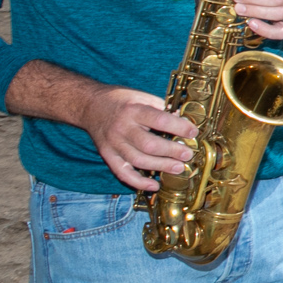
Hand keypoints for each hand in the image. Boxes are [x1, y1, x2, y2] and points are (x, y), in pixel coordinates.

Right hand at [79, 86, 195, 191]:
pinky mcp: (107, 155)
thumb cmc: (120, 101)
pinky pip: (122, 173)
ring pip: (138, 160)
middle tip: (188, 154)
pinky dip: (138, 182)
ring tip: (178, 168)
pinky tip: (154, 185)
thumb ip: (161, 109)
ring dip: (161, 166)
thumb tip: (183, 121)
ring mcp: (113, 144)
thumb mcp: (141, 97)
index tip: (193, 132)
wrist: (89, 105)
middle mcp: (122, 128)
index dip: (179, 127)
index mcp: (133, 110)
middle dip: (172, 151)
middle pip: (149, 145)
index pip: (159, 120)